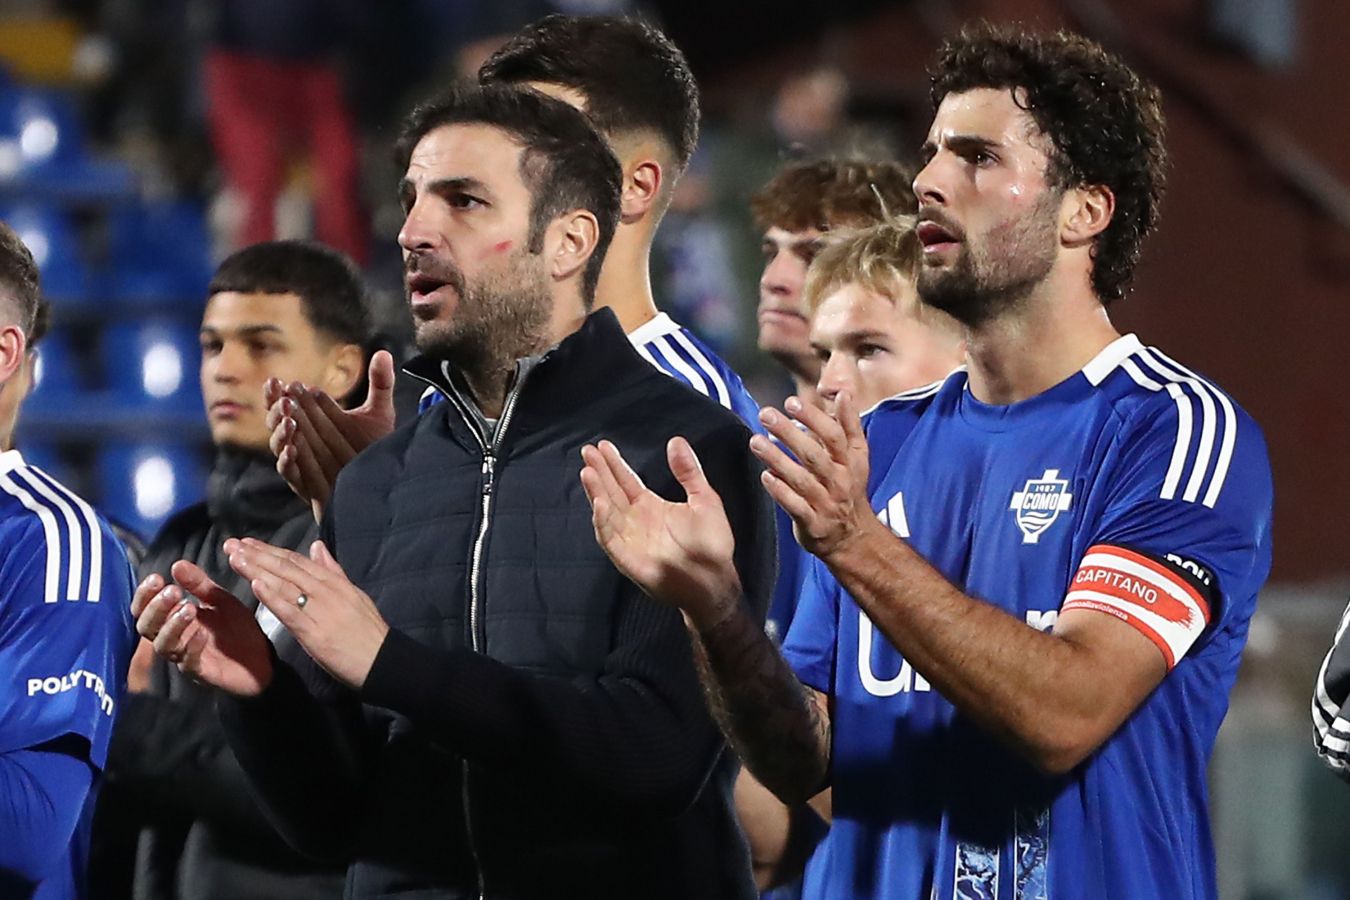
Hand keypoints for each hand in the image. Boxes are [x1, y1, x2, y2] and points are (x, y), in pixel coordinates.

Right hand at [131, 564, 274, 696]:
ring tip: (189, 609)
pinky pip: (189, 662)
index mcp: (174, 619)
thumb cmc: (237, 629)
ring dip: (173, 626)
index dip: (145, 595)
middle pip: (147, 627)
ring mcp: (185, 656)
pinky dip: (192, 647)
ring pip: (164, 645)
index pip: (146, 608)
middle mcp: (174, 638)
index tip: (156, 578)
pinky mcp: (201, 672)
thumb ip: (198, 584)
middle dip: (157, 608)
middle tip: (172, 592)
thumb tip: (177, 565)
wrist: (263, 657)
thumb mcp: (220, 600)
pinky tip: (201, 634)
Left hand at [225, 538, 388, 690]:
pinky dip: (273, 597)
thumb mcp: (354, 595)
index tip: (247, 542)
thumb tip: (317, 546)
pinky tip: (255, 585)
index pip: (298, 561)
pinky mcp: (316, 632)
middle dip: (257, 555)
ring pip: (286, 585)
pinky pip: (291, 612)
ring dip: (258, 570)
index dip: (270, 550)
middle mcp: (327, 591)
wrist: (383, 662)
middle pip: (287, 568)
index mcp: (335, 583)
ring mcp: (321, 611)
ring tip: (235, 558)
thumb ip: (334, 571)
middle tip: (231, 544)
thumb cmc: (368, 632)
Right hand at [266, 349, 396, 519]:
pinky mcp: (308, 486)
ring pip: (281, 446)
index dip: (282, 392)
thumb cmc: (372, 450)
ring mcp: (303, 464)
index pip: (290, 404)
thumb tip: (383, 352)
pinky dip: (288, 462)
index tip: (282, 380)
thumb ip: (380, 384)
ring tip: (288, 418)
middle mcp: (302, 442)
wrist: (380, 488)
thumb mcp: (379, 415)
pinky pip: (291, 474)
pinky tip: (292, 449)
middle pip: (279, 423)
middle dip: (277, 408)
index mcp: (311, 423)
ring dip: (281, 432)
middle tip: (282, 394)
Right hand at [580, 437, 740, 627]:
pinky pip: (611, 539)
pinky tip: (600, 504)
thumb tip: (676, 441)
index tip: (602, 446)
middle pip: (611, 492)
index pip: (626, 481)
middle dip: (599, 472)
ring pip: (606, 512)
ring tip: (588, 471)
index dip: (614, 464)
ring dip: (596, 492)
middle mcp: (635, 521)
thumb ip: (689, 472)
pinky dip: (603, 522)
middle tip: (588, 451)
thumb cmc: (712, 546)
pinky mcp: (628, 559)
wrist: (715, 582)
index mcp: (650, 507)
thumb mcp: (705, 500)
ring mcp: (630, 540)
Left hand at [750, 392, 874, 559]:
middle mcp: (839, 481)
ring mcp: (826, 503)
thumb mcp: (857, 457)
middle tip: (766, 415)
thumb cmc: (849, 489)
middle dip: (789, 433)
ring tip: (756, 442)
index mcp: (850, 462)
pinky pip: (795, 506)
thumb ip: (849, 426)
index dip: (813, 418)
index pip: (834, 436)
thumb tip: (843, 394)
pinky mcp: (813, 524)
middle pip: (814, 455)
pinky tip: (765, 476)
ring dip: (777, 459)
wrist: (853, 538)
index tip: (791, 402)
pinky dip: (780, 491)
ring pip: (801, 479)